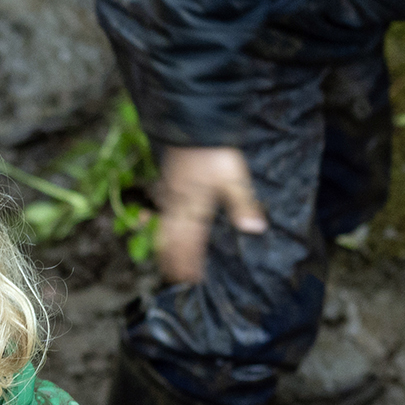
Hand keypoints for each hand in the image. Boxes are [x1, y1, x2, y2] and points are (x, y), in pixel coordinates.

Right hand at [151, 146, 266, 284]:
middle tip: (174, 278)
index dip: (190, 262)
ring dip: (163, 246)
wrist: (193, 125)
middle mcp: (179, 204)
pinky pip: (159, 208)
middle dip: (174, 260)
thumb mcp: (234, 178)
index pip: (191, 242)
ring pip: (163, 226)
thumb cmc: (215, 153)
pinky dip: (155, 221)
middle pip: (173, 239)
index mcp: (195, 207)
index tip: (191, 279)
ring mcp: (170, 193)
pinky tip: (151, 221)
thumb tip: (254, 229)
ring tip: (162, 260)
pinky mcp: (167, 182)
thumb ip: (242, 204)